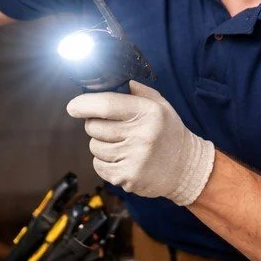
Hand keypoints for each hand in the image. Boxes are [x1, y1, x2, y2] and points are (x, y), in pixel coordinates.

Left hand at [66, 81, 214, 205]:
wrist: (187, 168)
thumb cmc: (170, 133)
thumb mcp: (162, 106)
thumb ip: (140, 92)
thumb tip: (118, 82)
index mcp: (148, 113)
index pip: (107, 105)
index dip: (84, 104)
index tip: (73, 106)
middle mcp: (141, 135)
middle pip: (94, 127)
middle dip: (95, 125)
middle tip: (111, 127)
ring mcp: (134, 159)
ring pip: (94, 147)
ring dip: (101, 144)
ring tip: (121, 145)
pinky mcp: (127, 177)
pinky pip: (98, 165)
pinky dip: (104, 162)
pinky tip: (122, 159)